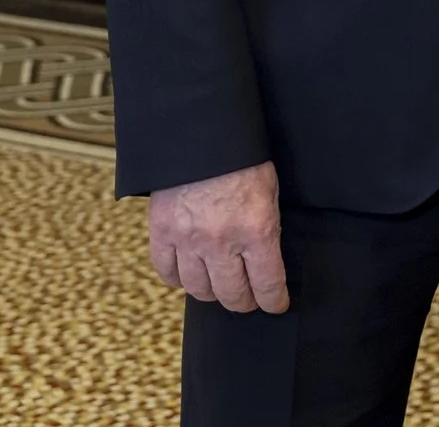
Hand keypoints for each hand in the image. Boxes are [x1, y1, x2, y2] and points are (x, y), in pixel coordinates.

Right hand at [148, 160, 287, 313]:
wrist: (202, 134)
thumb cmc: (243, 160)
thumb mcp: (270, 192)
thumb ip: (266, 229)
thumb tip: (267, 261)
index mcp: (256, 230)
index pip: (267, 285)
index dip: (274, 301)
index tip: (276, 304)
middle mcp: (221, 242)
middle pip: (232, 295)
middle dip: (245, 302)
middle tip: (249, 298)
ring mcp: (188, 240)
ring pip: (200, 290)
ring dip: (213, 293)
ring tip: (220, 287)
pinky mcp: (162, 233)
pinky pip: (168, 272)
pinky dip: (179, 279)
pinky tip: (190, 275)